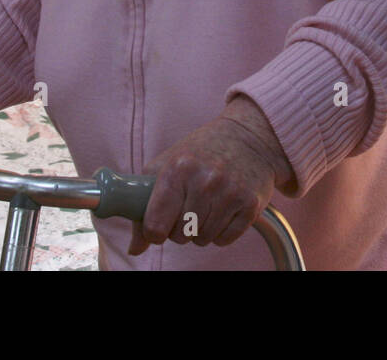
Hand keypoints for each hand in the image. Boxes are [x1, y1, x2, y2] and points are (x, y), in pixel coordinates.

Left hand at [128, 97, 290, 255]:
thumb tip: (135, 248)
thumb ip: (144, 205)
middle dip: (179, 228)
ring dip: (201, 230)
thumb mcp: (167, 165)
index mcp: (178, 168)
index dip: (154, 231)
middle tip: (187, 207)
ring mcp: (230, 193)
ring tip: (207, 205)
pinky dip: (221, 231)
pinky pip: (224, 240)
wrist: (249, 137)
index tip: (158, 225)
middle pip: (180, 235)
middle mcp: (205, 181)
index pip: (155, 225)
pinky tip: (223, 209)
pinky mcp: (251, 205)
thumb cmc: (201, 151)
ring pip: (202, 239)